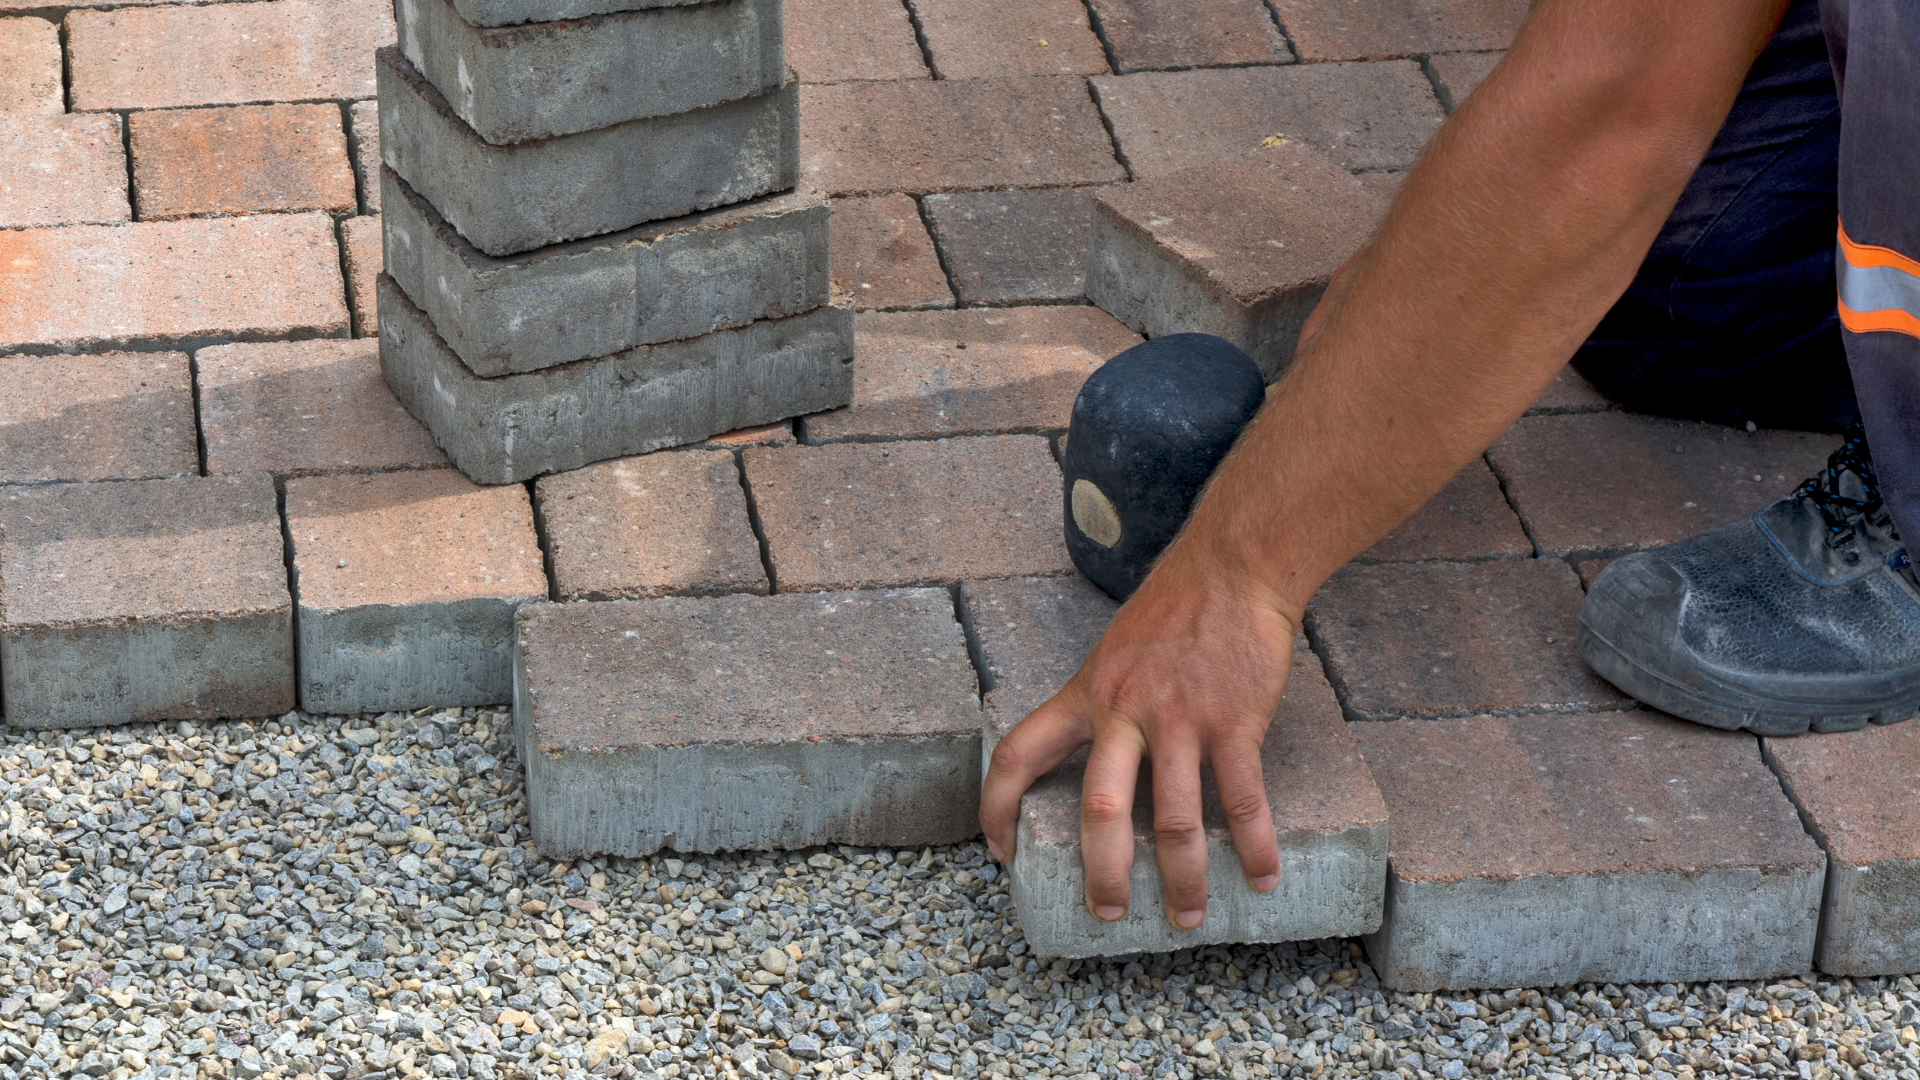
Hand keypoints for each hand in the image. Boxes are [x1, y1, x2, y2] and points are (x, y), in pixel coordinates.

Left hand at [978, 546, 1297, 928]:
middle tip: (1107, 912)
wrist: (1234, 566)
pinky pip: (1240, 799)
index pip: (1020, 753)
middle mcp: (1124, 711)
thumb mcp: (1114, 648)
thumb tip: (1099, 747)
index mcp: (1086, 694)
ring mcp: (1180, 719)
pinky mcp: (1232, 722)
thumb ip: (1103, 698)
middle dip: (1102, 873)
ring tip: (1187, 915)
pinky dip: (1254, 846)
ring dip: (1182, 878)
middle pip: (1099, 810)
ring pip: (1174, 819)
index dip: (997, 806)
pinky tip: (1262, 876)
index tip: (998, 849)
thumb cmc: (1176, 607)